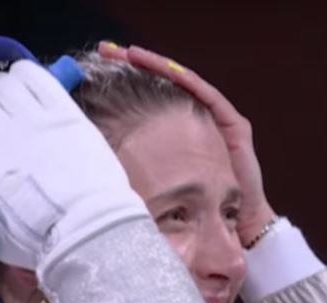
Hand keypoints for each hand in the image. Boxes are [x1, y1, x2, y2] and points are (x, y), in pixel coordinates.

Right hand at [0, 60, 149, 270]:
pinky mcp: (63, 109)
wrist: (94, 229)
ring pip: (0, 83)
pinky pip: (34, 75)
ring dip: (1, 94)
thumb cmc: (44, 240)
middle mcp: (3, 137)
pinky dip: (25, 76)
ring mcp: (35, 120)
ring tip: (11, 108)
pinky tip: (27, 88)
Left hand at [99, 42, 277, 246]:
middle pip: (163, 85)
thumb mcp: (154, 184)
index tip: (96, 70)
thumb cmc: (195, 211)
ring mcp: (217, 121)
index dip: (124, 82)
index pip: (147, 98)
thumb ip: (132, 171)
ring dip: (158, 66)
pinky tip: (167, 69)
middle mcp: (197, 122)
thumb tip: (91, 164)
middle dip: (134, 65)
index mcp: (177, 133)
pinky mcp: (234, 126)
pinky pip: (207, 95)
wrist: (235, 228)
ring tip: (130, 53)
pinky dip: (186, 81)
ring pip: (183, 83)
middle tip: (107, 50)